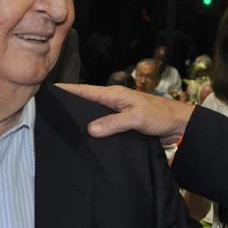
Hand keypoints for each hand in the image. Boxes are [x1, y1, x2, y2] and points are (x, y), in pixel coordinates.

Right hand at [57, 84, 195, 143]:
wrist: (180, 126)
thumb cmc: (162, 116)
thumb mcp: (138, 118)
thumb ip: (115, 123)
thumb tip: (90, 129)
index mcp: (115, 94)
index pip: (85, 90)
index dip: (67, 90)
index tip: (48, 91)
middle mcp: (114, 102)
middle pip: (86, 102)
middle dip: (69, 105)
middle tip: (48, 112)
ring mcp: (118, 113)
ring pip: (94, 115)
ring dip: (81, 119)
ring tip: (61, 126)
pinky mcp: (122, 125)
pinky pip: (103, 125)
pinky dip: (94, 129)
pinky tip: (85, 138)